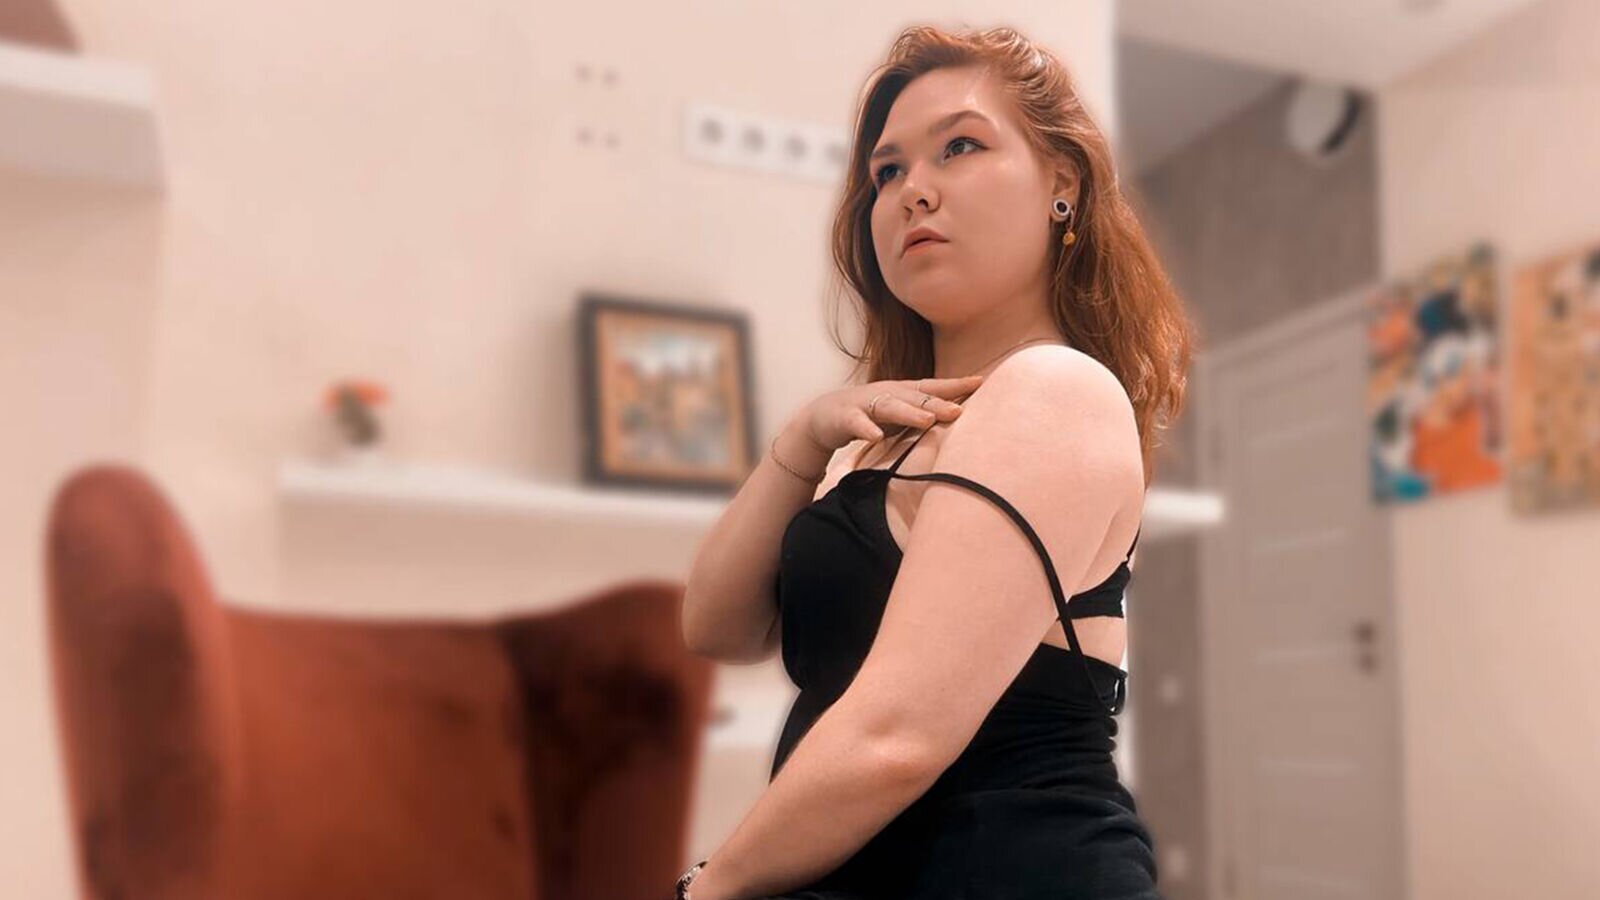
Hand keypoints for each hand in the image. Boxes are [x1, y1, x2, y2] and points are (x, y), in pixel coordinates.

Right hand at [797, 373, 984, 452]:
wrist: (823, 418)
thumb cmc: (869, 416)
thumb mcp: (899, 415)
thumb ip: (923, 416)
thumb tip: (961, 424)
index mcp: (903, 392)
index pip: (933, 387)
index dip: (955, 385)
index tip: (981, 382)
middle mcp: (887, 393)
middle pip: (916, 397)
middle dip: (938, 402)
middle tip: (959, 411)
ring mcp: (865, 404)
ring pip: (890, 407)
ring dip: (910, 412)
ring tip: (928, 420)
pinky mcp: (845, 418)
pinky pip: (857, 423)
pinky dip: (866, 429)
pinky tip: (875, 436)